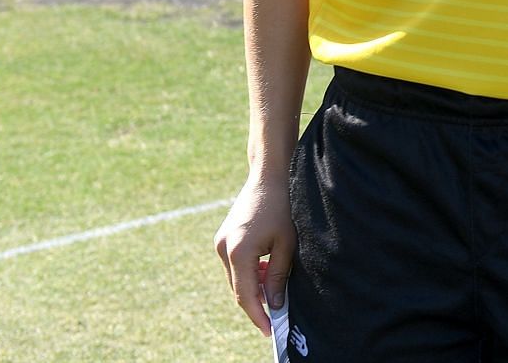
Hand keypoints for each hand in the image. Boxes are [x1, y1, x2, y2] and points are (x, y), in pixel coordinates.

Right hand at [214, 171, 296, 335]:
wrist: (268, 176)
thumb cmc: (282, 207)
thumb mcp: (287, 244)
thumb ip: (279, 276)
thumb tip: (274, 304)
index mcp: (238, 252)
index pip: (245, 295)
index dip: (257, 315)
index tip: (268, 330)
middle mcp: (223, 249)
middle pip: (238, 289)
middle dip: (257, 303)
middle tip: (276, 314)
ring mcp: (220, 243)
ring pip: (236, 278)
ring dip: (254, 286)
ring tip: (276, 285)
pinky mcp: (223, 238)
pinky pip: (235, 265)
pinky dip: (249, 273)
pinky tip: (267, 269)